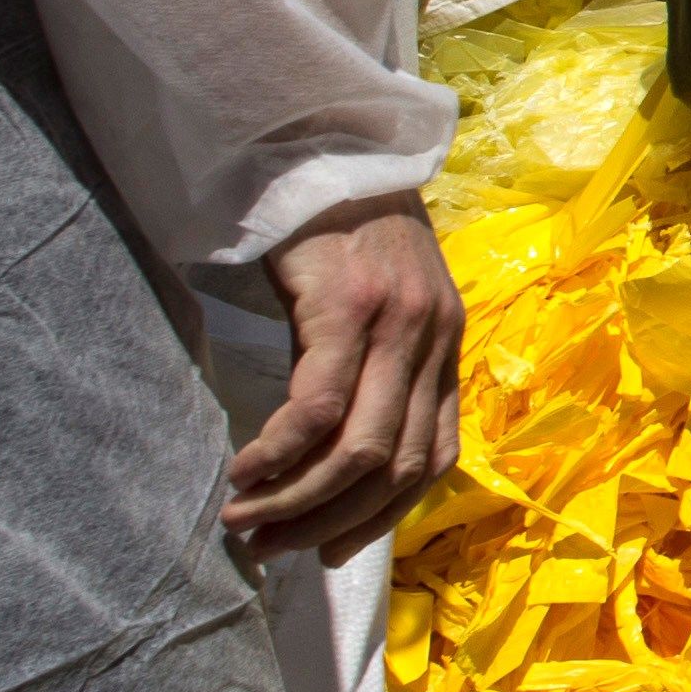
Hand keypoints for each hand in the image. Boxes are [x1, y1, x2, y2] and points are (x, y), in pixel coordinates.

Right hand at [225, 199, 463, 567]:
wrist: (321, 142)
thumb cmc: (335, 227)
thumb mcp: (374, 305)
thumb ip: (370, 373)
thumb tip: (327, 459)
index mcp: (445, 346)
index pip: (433, 460)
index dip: (381, 516)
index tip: (326, 549)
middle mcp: (434, 339)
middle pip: (397, 467)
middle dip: (330, 523)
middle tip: (268, 547)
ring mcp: (397, 323)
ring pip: (360, 448)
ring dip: (299, 500)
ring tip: (245, 521)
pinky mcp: (348, 305)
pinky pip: (318, 405)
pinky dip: (281, 451)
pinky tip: (245, 469)